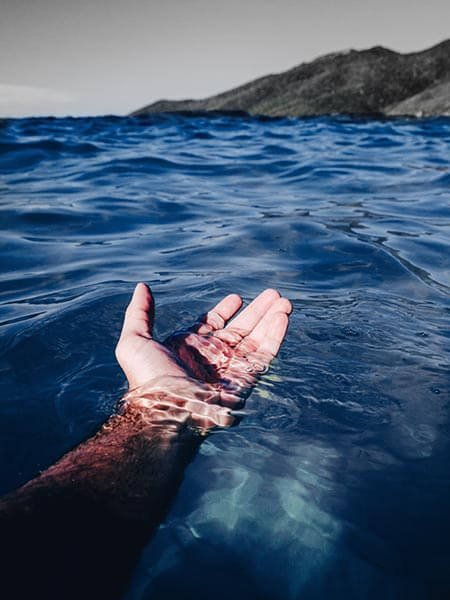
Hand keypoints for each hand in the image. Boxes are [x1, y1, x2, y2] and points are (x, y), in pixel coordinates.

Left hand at [115, 284, 291, 428]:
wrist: (166, 411)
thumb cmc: (148, 379)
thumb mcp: (135, 340)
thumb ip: (140, 313)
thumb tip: (142, 287)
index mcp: (191, 346)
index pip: (214, 324)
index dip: (225, 310)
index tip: (237, 298)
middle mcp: (213, 356)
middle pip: (242, 328)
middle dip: (258, 311)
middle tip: (274, 294)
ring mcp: (230, 368)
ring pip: (257, 339)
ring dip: (271, 319)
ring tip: (284, 302)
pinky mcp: (245, 380)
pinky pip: (264, 354)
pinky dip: (276, 335)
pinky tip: (283, 317)